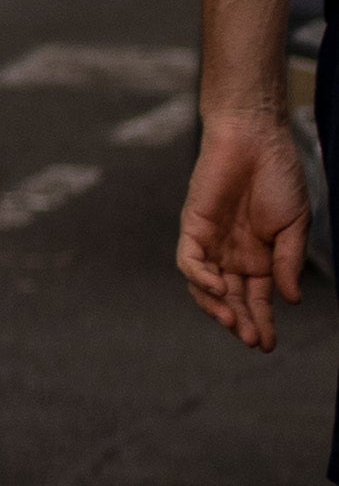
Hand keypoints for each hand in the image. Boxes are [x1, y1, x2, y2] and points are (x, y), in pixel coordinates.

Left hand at [181, 101, 307, 351]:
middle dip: (241, 321)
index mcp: (260, 257)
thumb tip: (290, 299)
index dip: (262, 321)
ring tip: (235, 323)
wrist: (256, 140)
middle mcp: (232, 255)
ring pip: (205, 286)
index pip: (257, 298)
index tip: (268, 345)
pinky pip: (190, 260)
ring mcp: (211, 243)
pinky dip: (200, 277)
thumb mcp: (294, 225)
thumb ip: (289, 262)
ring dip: (217, 306)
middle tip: (253, 341)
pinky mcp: (192, 227)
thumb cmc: (279, 178)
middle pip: (231, 298)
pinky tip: (218, 288)